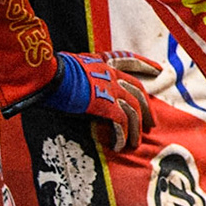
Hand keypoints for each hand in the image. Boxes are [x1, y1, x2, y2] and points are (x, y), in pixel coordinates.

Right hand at [47, 51, 161, 151]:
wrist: (47, 75)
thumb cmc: (48, 73)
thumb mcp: (68, 67)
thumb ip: (80, 76)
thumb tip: (77, 86)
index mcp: (101, 63)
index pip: (129, 60)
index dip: (145, 65)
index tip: (158, 70)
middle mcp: (110, 74)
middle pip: (138, 92)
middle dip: (147, 109)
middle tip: (152, 124)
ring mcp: (110, 89)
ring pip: (133, 110)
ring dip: (135, 129)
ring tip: (134, 144)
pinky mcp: (106, 104)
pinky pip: (122, 122)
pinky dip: (122, 135)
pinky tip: (119, 145)